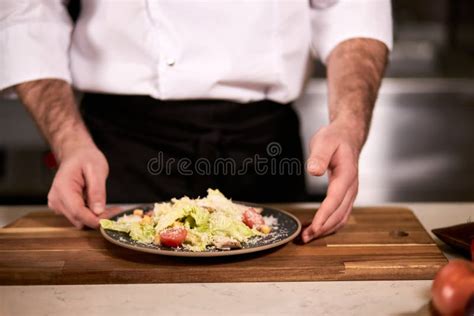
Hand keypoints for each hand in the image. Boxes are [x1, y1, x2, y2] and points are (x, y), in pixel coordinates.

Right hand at [47, 142, 109, 228]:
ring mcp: (58, 205)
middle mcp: (56, 200)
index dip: (95, 219)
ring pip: (80, 221)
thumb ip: (97, 191)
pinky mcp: (63, 207)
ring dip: (96, 217)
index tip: (112, 219)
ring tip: (111, 208)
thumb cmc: (85, 158)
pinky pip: (79, 217)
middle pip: (79, 219)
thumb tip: (98, 211)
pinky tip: (101, 206)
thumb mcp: (96, 169)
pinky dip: (91, 214)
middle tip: (116, 210)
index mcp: (62, 188)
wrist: (76, 154)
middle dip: (99, 218)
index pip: (78, 212)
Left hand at [302, 120, 361, 241]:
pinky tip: (316, 228)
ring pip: (341, 218)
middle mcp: (352, 187)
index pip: (335, 199)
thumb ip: (319, 156)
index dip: (325, 215)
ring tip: (307, 237)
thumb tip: (314, 171)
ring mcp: (350, 193)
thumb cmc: (335, 138)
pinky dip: (329, 224)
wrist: (348, 136)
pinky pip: (340, 214)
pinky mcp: (346, 195)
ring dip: (326, 230)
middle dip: (323, 228)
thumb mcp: (324, 141)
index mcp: (347, 175)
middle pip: (339, 214)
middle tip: (304, 238)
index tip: (314, 227)